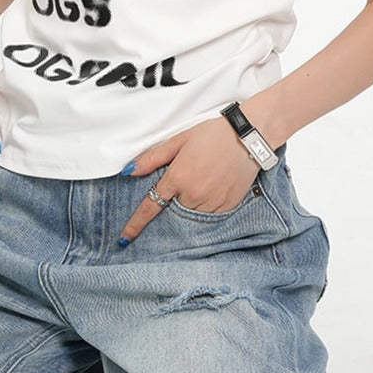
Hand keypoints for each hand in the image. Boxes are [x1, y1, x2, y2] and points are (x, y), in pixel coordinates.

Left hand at [118, 117, 260, 243]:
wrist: (248, 137)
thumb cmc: (212, 134)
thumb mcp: (178, 140)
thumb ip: (152, 158)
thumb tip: (129, 172)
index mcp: (177, 178)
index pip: (150, 207)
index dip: (136, 224)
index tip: (125, 237)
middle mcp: (193, 194)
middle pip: (173, 209)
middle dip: (173, 199)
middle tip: (189, 178)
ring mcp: (212, 202)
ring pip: (191, 213)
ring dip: (190, 201)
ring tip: (203, 178)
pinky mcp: (227, 206)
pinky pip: (209, 214)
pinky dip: (206, 205)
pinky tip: (213, 185)